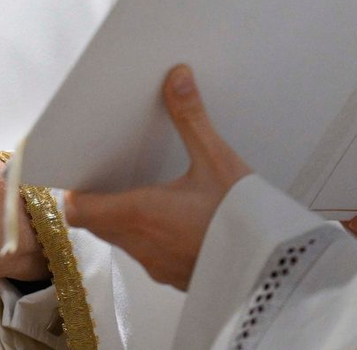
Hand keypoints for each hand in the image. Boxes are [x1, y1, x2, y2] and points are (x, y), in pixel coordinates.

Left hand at [65, 65, 249, 289]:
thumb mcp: (218, 161)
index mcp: (140, 213)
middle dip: (97, 198)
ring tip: (137, 188)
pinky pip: (147, 255)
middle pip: (96, 224)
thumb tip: (176, 77)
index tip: (79, 169)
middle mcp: (143, 245)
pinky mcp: (179, 278)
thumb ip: (190, 117)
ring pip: (121, 241)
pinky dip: (147, 235)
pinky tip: (168, 216)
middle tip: (106, 170)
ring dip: (122, 217)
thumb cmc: (250, 224)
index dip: (74, 190)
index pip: (78, 210)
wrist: (283, 275)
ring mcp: (160, 266)